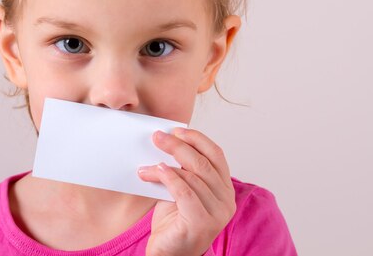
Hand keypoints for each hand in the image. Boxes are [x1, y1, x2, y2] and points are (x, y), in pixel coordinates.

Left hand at [137, 127, 235, 255]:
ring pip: (191, 176)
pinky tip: (154, 172)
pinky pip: (184, 192)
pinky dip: (168, 177)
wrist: (169, 254)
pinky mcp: (202, 223)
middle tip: (158, 137)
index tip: (177, 129)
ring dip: (164, 165)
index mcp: (225, 189)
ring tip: (145, 166)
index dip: (197, 139)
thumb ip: (182, 171)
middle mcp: (226, 201)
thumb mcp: (181, 190)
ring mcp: (217, 213)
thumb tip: (168, 143)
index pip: (216, 155)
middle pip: (203, 162)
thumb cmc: (174, 223)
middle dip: (178, 146)